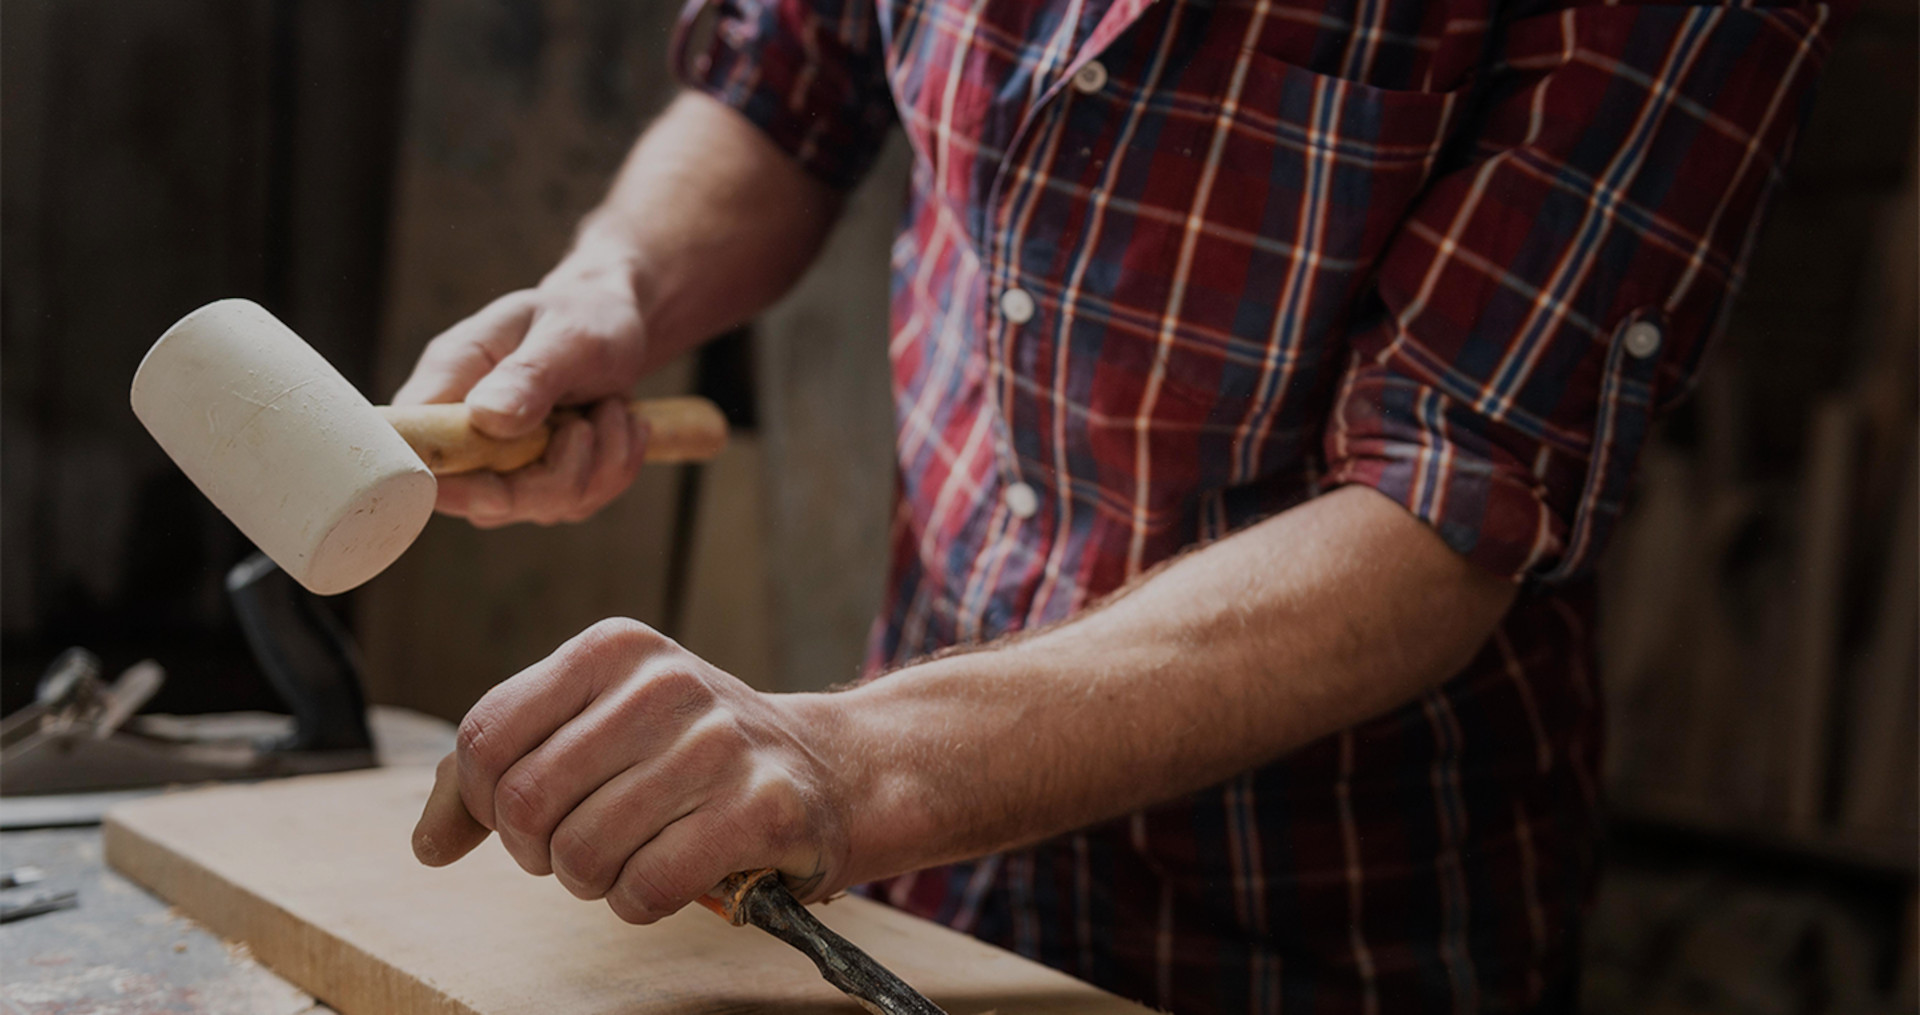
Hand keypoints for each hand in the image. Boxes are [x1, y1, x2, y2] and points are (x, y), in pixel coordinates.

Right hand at [390, 253, 651, 526]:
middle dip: (555, 474)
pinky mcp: (544, 484)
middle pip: (487, 501)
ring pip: (543, 506)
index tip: (497, 487)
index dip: (444, 485)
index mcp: (449, 383)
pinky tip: (621, 424)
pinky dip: (615, 466)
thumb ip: (528, 374)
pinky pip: (580, 502)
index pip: (415, 452)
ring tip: (610, 408)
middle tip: (586, 423)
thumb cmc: (581, 317)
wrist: (613, 324)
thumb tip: (487, 418)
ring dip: (598, 462)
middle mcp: (467, 434)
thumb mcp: (564, 334)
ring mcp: (506, 467)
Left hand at [410, 619, 855, 923]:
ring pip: (580, 853)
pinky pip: (644, 887)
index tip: (536, 813)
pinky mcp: (762, 807)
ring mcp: (719, 742)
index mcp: (613, 649)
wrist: (832, 770)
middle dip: (541, 850)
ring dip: (596, 881)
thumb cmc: (693, 757)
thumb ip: (501, 770)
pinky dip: (642, 902)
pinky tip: (675, 876)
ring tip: (638, 855)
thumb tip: (428, 843)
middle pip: (525, 803)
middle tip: (589, 844)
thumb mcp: (598, 728)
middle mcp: (664, 682)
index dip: (487, 801)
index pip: (484, 737)